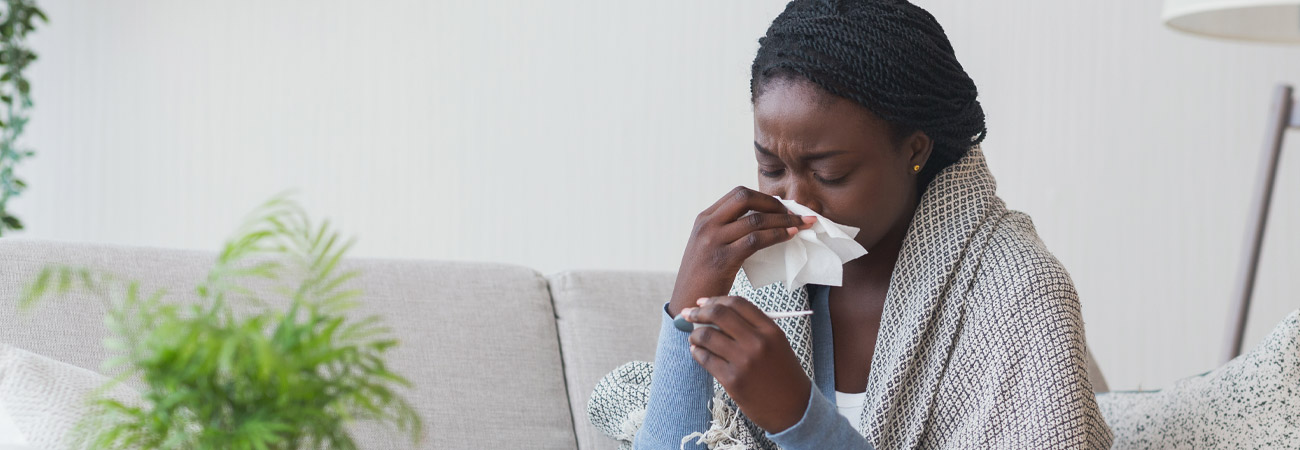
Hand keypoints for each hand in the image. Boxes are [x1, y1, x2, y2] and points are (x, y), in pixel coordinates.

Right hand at [668, 186, 815, 316]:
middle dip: (774, 203)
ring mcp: (713, 241)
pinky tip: (790, 237)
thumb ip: (727, 232)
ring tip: (801, 224)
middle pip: (745, 197)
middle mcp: (707, 225)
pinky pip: (755, 240)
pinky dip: (777, 235)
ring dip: (783, 220)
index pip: (738, 195)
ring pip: (755, 219)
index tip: (782, 207)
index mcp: (704, 218)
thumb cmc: (703, 279)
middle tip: (793, 214)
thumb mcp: (709, 247)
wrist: (686, 304)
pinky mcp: (722, 259)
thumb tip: (760, 223)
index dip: (764, 198)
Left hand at [682, 295, 811, 433]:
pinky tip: (697, 352)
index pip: (737, 303)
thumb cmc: (782, 373)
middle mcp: (757, 342)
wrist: (793, 408)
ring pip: (707, 336)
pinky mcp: (732, 380)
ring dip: (695, 334)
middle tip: (689, 314)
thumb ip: (752, 327)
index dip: (715, 300)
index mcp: (770, 330)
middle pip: (719, 314)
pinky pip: (705, 359)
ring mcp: (744, 362)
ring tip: (694, 337)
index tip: (702, 302)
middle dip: (698, 312)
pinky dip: (697, 352)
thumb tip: (715, 313)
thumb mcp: (776, 344)